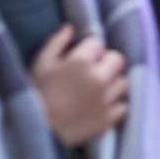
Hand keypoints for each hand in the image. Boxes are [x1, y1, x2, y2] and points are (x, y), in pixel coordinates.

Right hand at [29, 26, 127, 144]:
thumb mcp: (41, 63)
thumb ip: (56, 42)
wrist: (37, 131)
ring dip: (113, 82)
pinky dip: (116, 103)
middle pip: (117, 59)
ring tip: (99, 87)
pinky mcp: (108, 119)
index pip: (98, 43)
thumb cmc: (36, 94)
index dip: (89, 48)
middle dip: (106, 61)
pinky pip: (123, 106)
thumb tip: (69, 28)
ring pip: (123, 82)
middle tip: (93, 70)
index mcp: (82, 61)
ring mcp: (106, 100)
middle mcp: (99, 78)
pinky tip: (103, 104)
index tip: (80, 56)